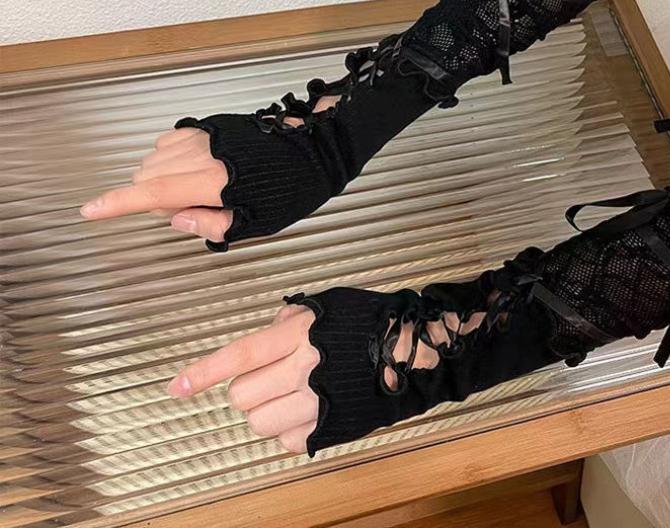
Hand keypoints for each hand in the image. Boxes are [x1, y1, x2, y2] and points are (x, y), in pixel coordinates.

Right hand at [79, 96, 338, 243]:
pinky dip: (173, 157)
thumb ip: (211, 225)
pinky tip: (198, 167)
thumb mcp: (257, 222)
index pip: (152, 193)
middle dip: (157, 197)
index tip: (90, 210)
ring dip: (165, 176)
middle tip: (196, 208)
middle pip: (151, 176)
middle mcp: (202, 153)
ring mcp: (205, 134)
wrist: (317, 143)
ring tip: (202, 188)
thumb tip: (176, 220)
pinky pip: (174, 140)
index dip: (118, 204)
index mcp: (213, 181)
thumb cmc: (293, 187)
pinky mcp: (212, 123)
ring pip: (159, 157)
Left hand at [167, 301, 485, 453]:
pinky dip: (290, 428)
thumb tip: (263, 340)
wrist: (409, 353)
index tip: (178, 387)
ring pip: (259, 423)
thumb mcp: (322, 308)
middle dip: (247, 388)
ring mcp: (315, 403)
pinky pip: (287, 441)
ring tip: (289, 393)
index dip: (205, 372)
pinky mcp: (327, 428)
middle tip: (268, 377)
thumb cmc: (365, 323)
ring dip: (265, 410)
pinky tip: (308, 409)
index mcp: (298, 336)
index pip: (240, 355)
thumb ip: (286, 322)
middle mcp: (303, 370)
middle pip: (242, 397)